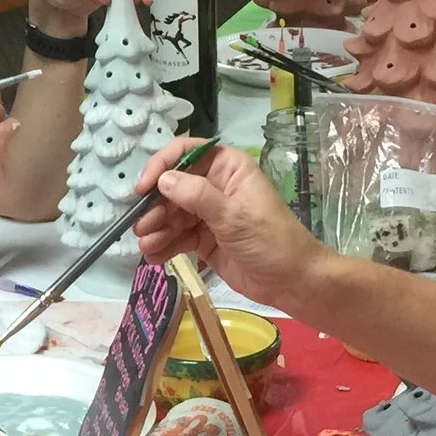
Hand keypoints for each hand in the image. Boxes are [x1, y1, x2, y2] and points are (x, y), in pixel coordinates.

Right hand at [132, 137, 324, 311]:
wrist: (292, 282)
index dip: (161, 166)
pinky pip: (177, 236)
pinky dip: (164, 245)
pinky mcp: (204, 239)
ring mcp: (208, 214)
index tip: (144, 188)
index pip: (186, 153)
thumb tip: (163, 180)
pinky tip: (154, 257)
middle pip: (173, 187)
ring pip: (171, 214)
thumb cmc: (272, 241)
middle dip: (156, 207)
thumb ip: (198, 197)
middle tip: (142, 228)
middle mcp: (215, 186)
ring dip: (156, 229)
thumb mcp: (235, 217)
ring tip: (147, 247)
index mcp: (228, 168)